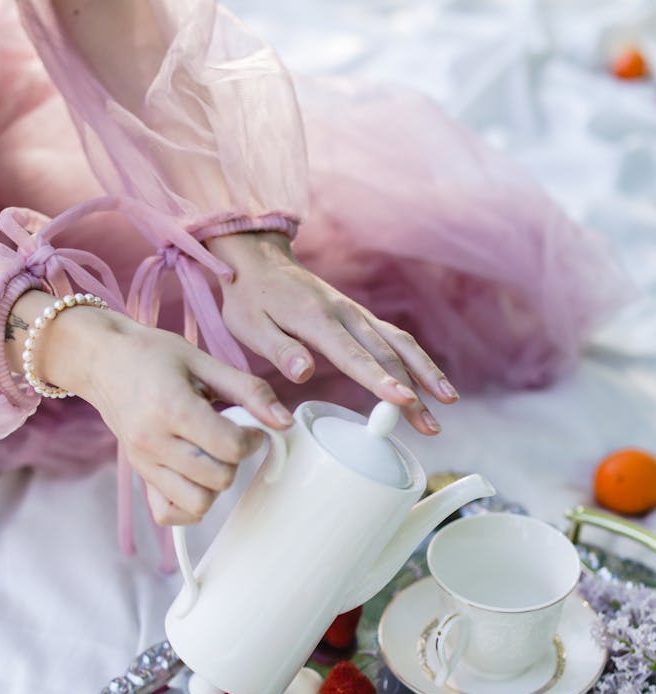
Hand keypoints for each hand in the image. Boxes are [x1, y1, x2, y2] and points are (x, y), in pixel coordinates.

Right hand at [6, 291, 292, 524]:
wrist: (101, 360)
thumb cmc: (151, 355)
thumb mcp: (203, 360)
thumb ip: (249, 390)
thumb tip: (284, 421)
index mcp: (172, 408)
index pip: (230, 447)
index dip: (254, 439)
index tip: (251, 427)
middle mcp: (153, 442)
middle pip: (218, 479)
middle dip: (235, 460)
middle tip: (229, 438)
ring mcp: (143, 463)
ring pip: (197, 503)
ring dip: (214, 484)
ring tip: (210, 456)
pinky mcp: (139, 475)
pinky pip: (168, 515)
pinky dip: (188, 505)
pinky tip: (195, 478)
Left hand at [206, 231, 458, 433]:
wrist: (259, 263)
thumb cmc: (251, 300)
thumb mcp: (251, 326)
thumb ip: (279, 350)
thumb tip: (303, 373)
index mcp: (318, 319)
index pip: (354, 356)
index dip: (380, 380)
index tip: (404, 401)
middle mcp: (346, 314)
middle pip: (389, 354)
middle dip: (415, 390)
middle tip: (432, 425)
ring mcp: (357, 315)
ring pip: (400, 344)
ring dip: (426, 373)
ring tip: (448, 402)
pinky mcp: (361, 319)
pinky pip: (396, 339)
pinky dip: (417, 360)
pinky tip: (430, 382)